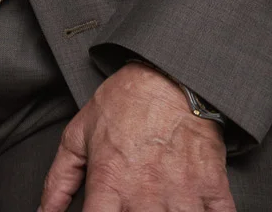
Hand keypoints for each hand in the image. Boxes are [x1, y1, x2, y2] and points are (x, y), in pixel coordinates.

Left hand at [38, 60, 235, 211]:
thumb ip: (59, 180)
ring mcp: (181, 194)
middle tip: (132, 207)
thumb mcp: (80, 134)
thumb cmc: (125, 103)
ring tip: (159, 207)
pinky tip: (194, 209)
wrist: (170, 73)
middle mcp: (145, 195)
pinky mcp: (212, 188)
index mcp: (110, 183)